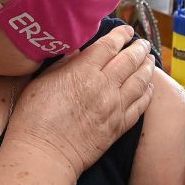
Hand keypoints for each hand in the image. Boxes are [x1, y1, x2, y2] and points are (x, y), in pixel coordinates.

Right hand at [10, 26, 153, 177]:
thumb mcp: (43, 81)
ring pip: (139, 81)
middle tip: (143, 43)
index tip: (127, 31)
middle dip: (139, 48)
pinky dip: (147, 93)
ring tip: (150, 60)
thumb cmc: (35, 117)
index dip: (121, 35)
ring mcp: (114, 107)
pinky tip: (149, 87)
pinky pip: (140, 106)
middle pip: (129, 60)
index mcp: (83, 71)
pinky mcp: (119, 126)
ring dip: (147, 68)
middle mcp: (104, 86)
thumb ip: (64, 63)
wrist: (45, 154)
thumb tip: (79, 50)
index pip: (109, 46)